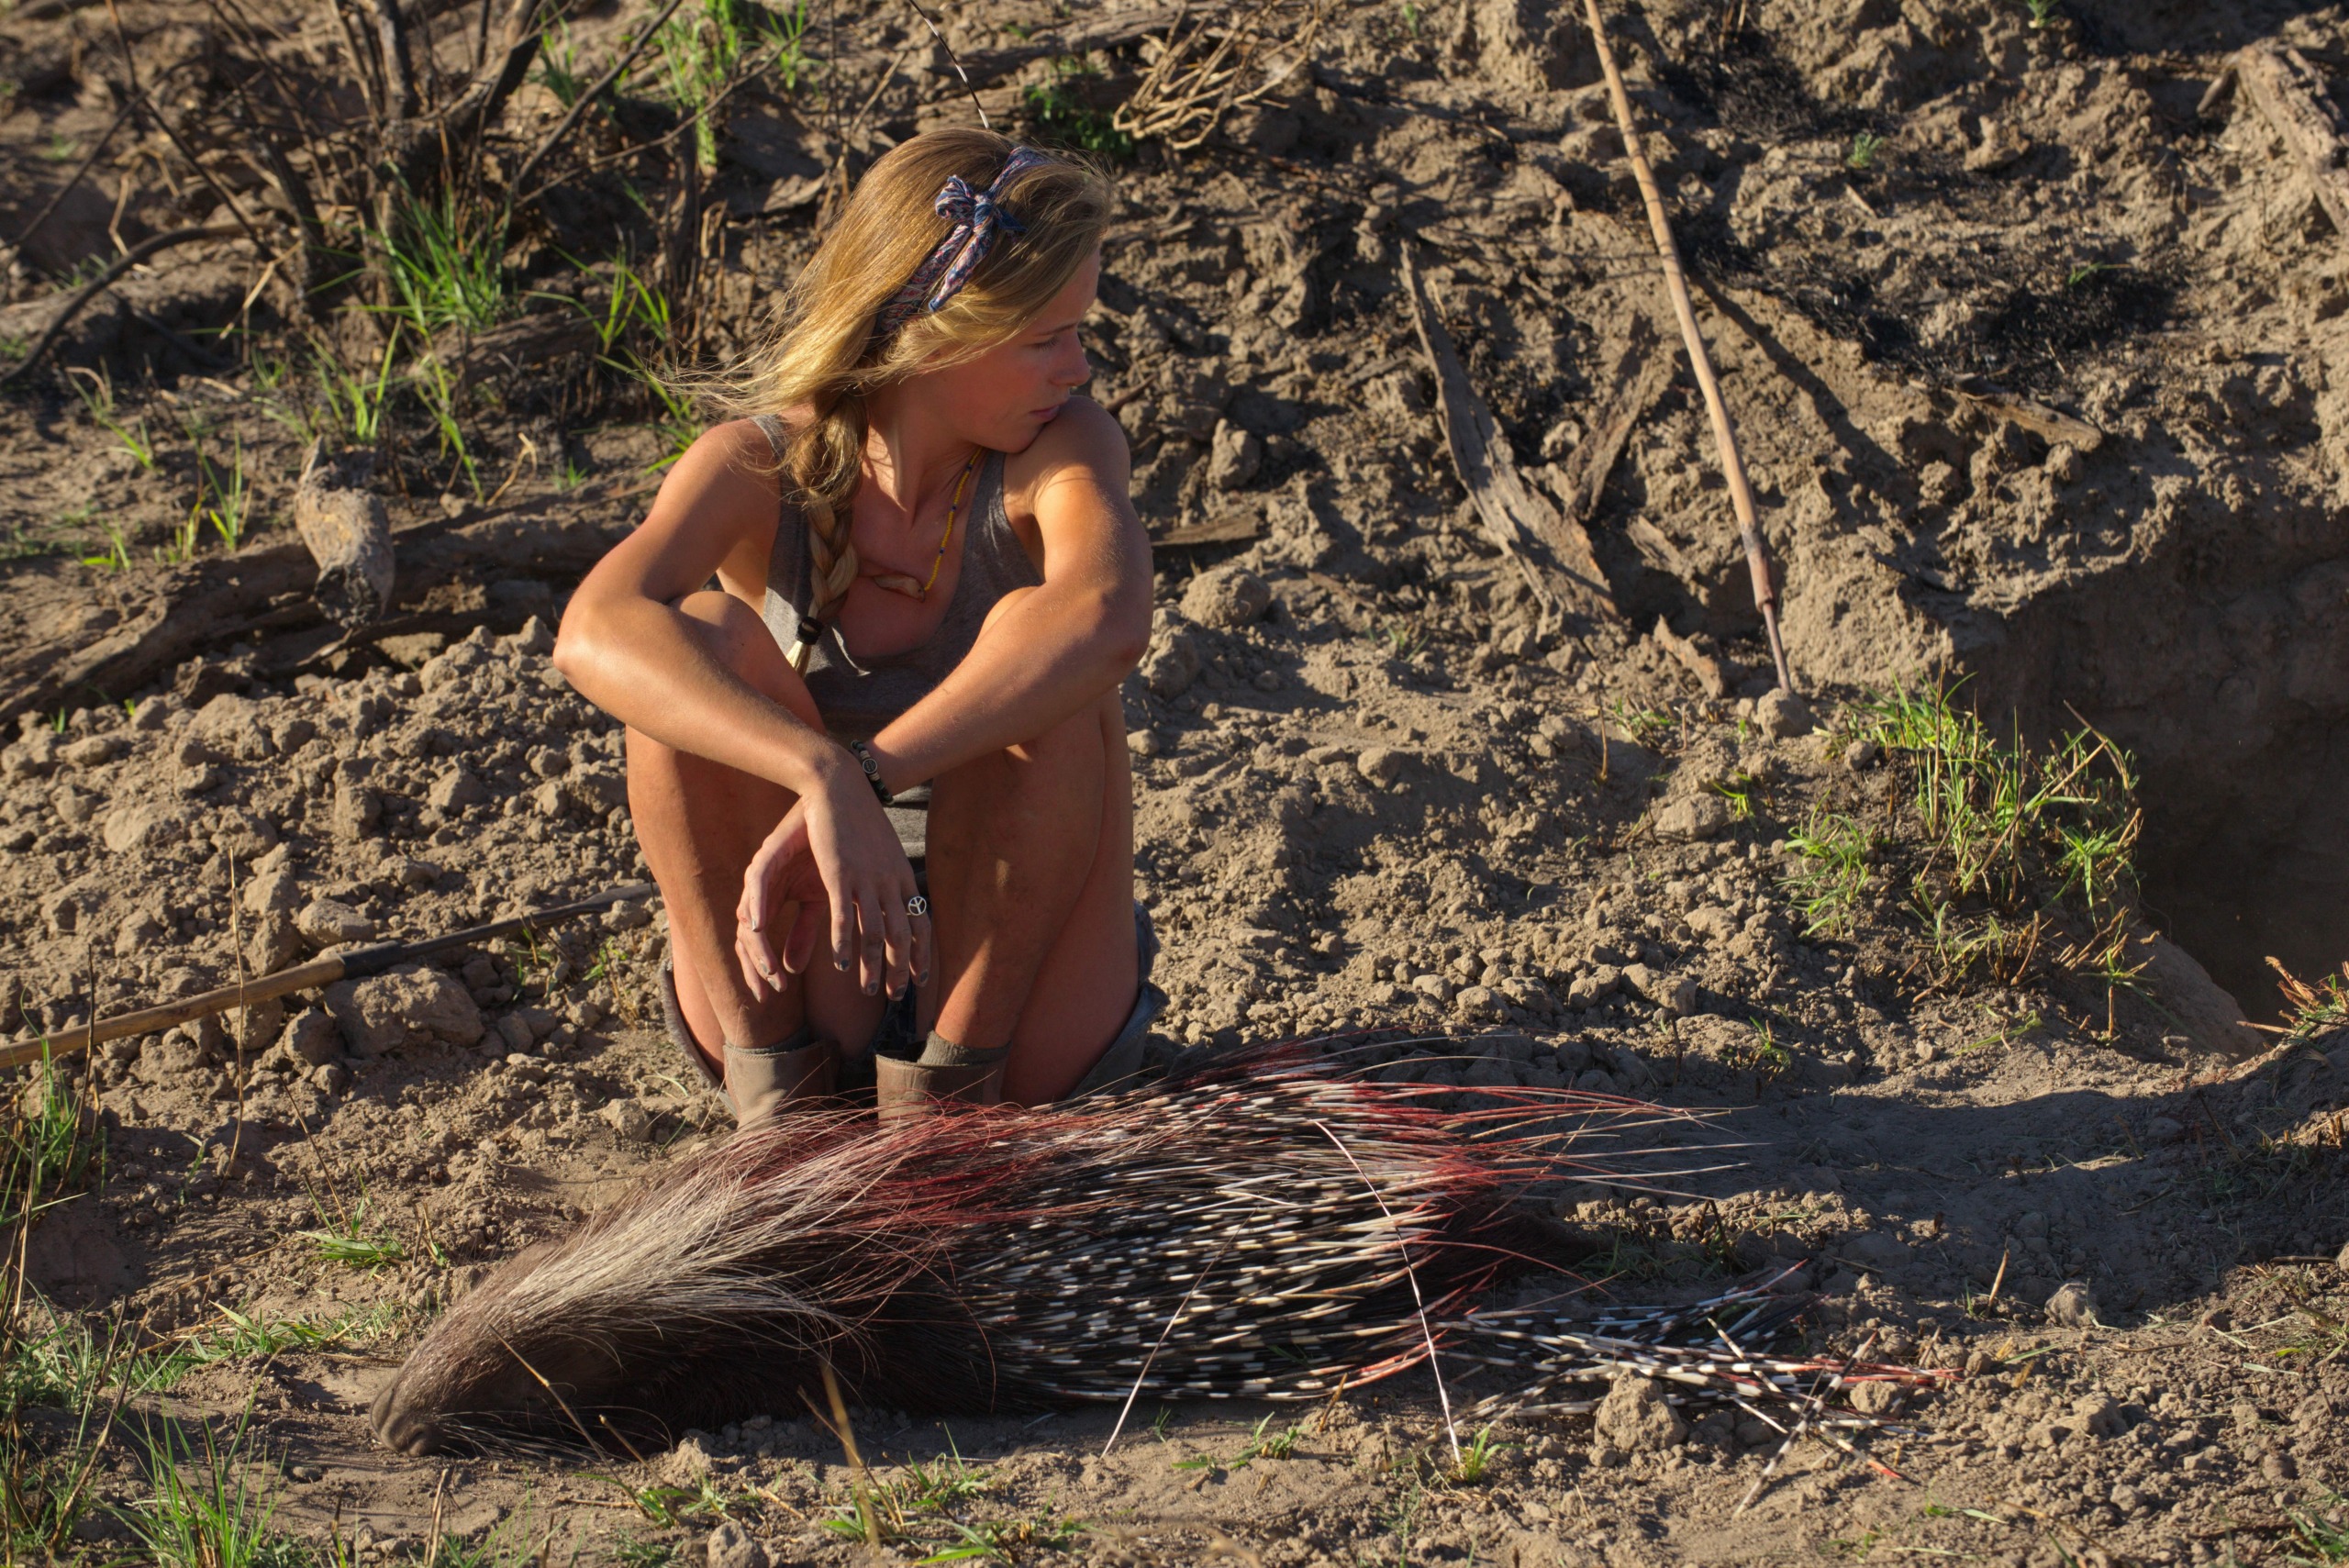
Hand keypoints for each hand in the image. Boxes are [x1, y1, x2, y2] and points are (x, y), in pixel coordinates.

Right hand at [735, 762, 929, 1002]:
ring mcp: (866, 878)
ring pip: (876, 932)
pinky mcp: (839, 873)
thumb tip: (886, 893)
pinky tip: (842, 964)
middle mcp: (889, 881)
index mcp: (901, 876)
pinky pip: (844, 916)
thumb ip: (882, 874)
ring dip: (873, 965)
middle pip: (901, 935)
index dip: (921, 953)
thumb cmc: (857, 816)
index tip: (921, 979)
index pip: (919, 922)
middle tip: (896, 996)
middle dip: (900, 969)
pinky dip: (844, 943)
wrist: (840, 783)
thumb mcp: (877, 848)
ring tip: (869, 989)